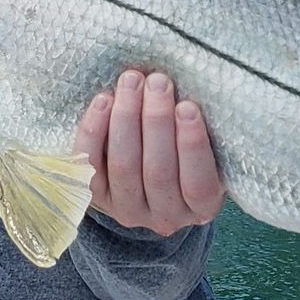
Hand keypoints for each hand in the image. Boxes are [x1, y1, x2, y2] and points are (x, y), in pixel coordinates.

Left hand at [73, 67, 224, 233]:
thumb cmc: (187, 152)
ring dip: (126, 118)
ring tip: (132, 82)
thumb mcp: (208, 148)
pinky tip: (104, 100)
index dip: (192, 144)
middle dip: (156, 121)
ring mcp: (128, 209)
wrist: (151, 177)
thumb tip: (187, 91)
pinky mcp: (97, 197)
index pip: (197, 183)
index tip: (187, 106)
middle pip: (157, 171)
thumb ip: (200, 130)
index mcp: (201, 207)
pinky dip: (94, 130)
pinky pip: (90, 164)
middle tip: (158, 82)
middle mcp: (165, 217)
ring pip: (124, 166)